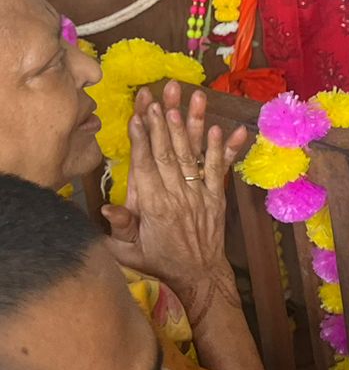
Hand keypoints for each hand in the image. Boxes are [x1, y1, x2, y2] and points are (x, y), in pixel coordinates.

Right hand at [103, 91, 246, 319]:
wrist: (199, 275)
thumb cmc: (158, 261)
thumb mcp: (127, 252)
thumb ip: (118, 228)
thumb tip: (104, 209)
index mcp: (153, 206)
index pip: (145, 165)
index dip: (143, 138)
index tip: (140, 113)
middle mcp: (178, 196)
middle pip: (168, 152)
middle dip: (164, 121)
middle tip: (161, 94)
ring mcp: (200, 194)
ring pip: (194, 155)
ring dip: (193, 125)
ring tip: (192, 100)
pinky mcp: (217, 197)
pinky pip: (219, 169)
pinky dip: (221, 150)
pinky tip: (222, 129)